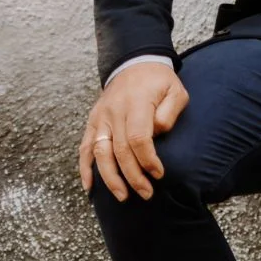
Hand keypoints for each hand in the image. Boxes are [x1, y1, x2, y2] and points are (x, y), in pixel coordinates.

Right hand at [78, 61, 188, 201]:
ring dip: (110, 178)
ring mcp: (100, 117)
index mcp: (136, 102)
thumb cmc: (160, 82)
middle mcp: (114, 111)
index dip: (147, 159)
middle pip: (119, 150)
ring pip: (99, 153)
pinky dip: (85, 169)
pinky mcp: (92, 122)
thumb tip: (157, 133)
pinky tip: (90, 187)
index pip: (138, 137)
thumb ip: (169, 112)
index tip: (159, 174)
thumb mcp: (176, 90)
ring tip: (123, 196)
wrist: (134, 64)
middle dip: (132, 176)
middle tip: (146, 193)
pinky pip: (85, 148)